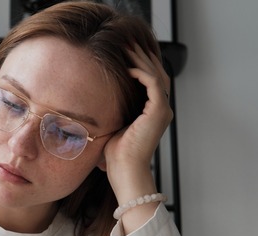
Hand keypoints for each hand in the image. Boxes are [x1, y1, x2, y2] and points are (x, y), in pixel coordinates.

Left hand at [104, 44, 173, 177]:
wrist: (125, 171)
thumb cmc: (116, 155)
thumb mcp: (113, 126)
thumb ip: (113, 111)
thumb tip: (95, 102)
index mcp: (153, 112)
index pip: (152, 80)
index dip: (141, 64)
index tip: (125, 52)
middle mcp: (161, 109)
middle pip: (157, 73)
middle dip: (143, 56)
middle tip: (128, 41)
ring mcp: (162, 110)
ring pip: (157, 75)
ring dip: (142, 59)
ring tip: (128, 47)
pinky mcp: (158, 112)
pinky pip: (153, 84)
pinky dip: (142, 73)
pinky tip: (128, 68)